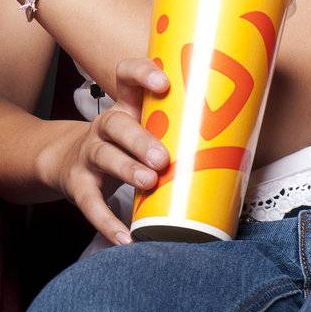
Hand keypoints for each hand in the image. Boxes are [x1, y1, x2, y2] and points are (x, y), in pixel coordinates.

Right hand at [42, 58, 169, 245]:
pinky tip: (125, 238)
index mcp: (124, 107)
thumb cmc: (124, 145)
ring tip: (149, 182)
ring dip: (126, 169)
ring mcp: (88, 155)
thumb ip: (177, 129)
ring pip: (103, 156)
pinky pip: (90, 203)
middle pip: (116, 124)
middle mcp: (104, 127)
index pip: (126, 77)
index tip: (164, 83)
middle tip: (163, 157)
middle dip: (139, 139)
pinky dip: (107, 222)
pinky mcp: (79, 185)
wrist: (67, 162)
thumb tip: (243, 139)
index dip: (141, 74)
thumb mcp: (143, 128)